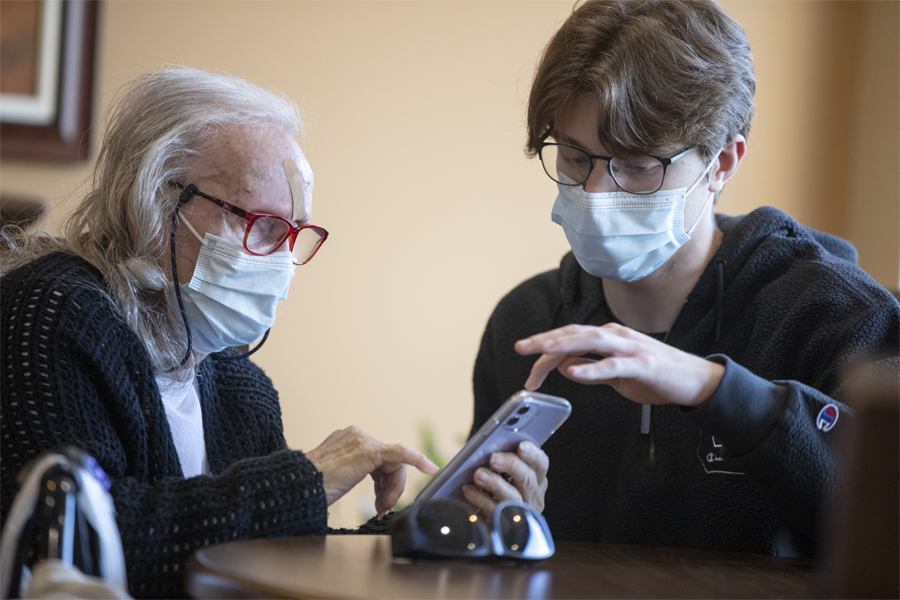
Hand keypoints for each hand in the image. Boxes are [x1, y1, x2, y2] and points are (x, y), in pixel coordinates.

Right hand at [305, 426, 438, 514]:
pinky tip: (430, 467)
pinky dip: (417, 459)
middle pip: (387, 462)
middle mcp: (355, 435)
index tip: (383, 500)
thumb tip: (368, 486)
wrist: (298, 486)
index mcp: (344, 440)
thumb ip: (351, 473)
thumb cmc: (309, 488)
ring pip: (394, 463)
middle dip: (388, 487)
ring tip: (382, 507)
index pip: (375, 460)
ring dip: (393, 488)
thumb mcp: (334, 477)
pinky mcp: (370, 451)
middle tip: (383, 508)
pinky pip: (401, 453)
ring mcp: (362, 440)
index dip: (382, 482)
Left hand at [461, 440, 548, 519]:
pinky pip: (494, 513)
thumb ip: (502, 461)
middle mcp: (532, 497)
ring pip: (512, 499)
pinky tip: (469, 490)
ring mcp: (520, 514)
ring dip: (495, 484)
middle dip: (512, 466)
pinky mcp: (503, 527)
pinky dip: (481, 500)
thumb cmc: (494, 489)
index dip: (533, 455)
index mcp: (535, 480)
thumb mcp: (503, 474)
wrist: (489, 523)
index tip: (521, 446)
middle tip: (494, 458)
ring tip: (478, 474)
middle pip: (527, 480)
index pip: (541, 464)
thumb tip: (489, 446)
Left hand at [514, 323, 724, 406]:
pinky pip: (614, 365)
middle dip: (545, 340)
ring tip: (540, 351)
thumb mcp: (616, 374)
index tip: (528, 368)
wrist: (696, 381)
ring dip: (563, 345)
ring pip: (591, 341)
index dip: (546, 351)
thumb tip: (565, 366)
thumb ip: (591, 369)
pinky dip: (593, 368)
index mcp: (608, 337)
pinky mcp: (643, 365)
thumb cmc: (656, 376)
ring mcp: (630, 348)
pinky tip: (574, 372)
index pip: (570, 339)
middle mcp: (616, 336)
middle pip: (574, 334)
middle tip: (520, 347)